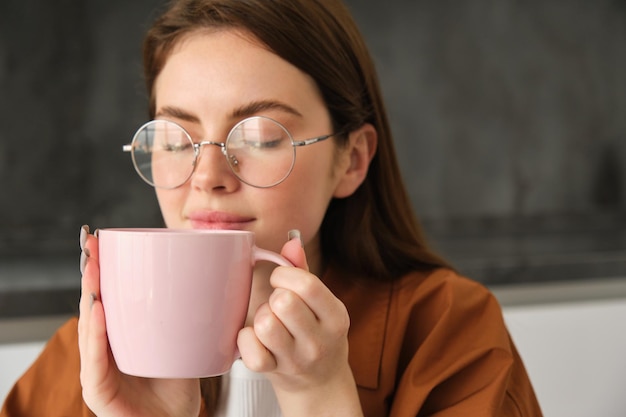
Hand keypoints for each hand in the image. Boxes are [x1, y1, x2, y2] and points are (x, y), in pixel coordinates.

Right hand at [78, 226, 200, 416]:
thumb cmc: (180, 383)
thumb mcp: (185, 340)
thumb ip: (193, 312)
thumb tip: (221, 274)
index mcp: (119, 334)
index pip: (106, 297)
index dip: (102, 269)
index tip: (102, 240)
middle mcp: (104, 349)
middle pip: (93, 306)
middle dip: (91, 275)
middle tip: (93, 245)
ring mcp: (99, 370)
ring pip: (89, 329)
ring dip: (89, 297)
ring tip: (94, 270)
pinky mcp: (100, 393)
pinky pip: (95, 362)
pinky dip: (95, 335)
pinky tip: (99, 311)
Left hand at [237, 232, 362, 416]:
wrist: (320, 382)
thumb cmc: (316, 331)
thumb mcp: (321, 303)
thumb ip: (303, 270)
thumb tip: (291, 242)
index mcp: (336, 316)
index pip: (306, 285)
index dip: (284, 275)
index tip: (280, 279)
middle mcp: (320, 340)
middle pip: (283, 302)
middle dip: (274, 297)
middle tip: (277, 304)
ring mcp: (297, 360)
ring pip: (265, 325)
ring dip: (260, 318)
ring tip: (269, 322)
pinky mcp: (274, 373)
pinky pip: (250, 351)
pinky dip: (246, 340)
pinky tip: (256, 339)